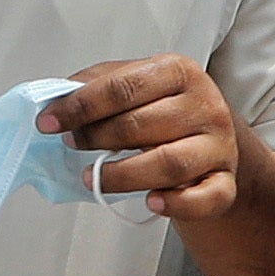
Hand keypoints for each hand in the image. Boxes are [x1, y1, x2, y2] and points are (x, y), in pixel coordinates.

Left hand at [45, 55, 253, 223]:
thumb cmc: (164, 110)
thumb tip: (56, 95)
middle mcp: (205, 105)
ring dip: (123, 175)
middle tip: (71, 145)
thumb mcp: (135, 84)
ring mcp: (219, 145)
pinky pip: (206, 197)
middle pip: (142, 125)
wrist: (211, 139)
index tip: (48, 122)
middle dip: (97, 137)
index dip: (80, 106)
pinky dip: (176, 204)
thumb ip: (98, 84)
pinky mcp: (226, 181)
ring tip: (94, 178)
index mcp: (179, 71)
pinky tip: (151, 202)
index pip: (124, 87)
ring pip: (169, 164)